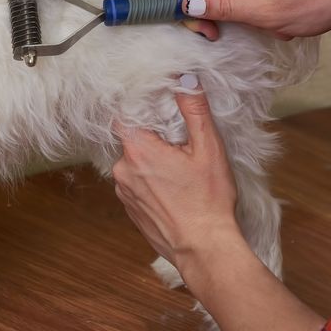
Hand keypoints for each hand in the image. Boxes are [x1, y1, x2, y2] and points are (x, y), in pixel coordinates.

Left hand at [112, 82, 239, 271]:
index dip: (141, 107)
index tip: (159, 108)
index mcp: (137, 150)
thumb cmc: (208, 201)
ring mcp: (123, 191)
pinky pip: (136, 183)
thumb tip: (186, 80)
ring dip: (152, 161)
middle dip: (154, 138)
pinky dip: (151, 181)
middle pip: (132, 138)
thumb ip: (194, 111)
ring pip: (134, 162)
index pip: (125, 114)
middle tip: (180, 147)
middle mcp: (122, 170)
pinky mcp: (130, 208)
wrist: (204, 250)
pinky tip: (174, 190)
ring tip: (180, 173)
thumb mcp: (208, 149)